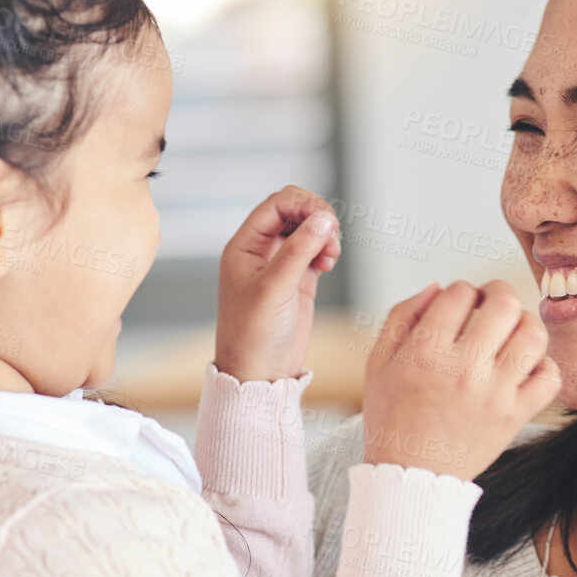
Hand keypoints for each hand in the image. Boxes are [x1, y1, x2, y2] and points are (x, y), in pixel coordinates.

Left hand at [213, 186, 340, 382]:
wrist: (260, 372)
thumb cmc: (253, 334)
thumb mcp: (274, 288)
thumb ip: (298, 250)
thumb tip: (323, 219)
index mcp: (245, 245)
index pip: (276, 205)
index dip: (303, 204)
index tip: (325, 218)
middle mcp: (262, 251)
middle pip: (294, 212)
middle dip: (317, 217)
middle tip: (331, 236)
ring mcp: (281, 265)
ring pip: (308, 230)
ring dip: (325, 234)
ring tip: (330, 255)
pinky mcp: (299, 280)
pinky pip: (316, 250)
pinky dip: (327, 249)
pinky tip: (329, 263)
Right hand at [361, 280, 559, 481]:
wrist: (409, 475)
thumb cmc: (392, 417)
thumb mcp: (378, 362)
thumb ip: (402, 316)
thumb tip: (437, 287)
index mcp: (425, 352)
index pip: (460, 292)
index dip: (461, 291)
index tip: (458, 305)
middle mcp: (463, 369)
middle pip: (504, 303)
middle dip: (499, 293)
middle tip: (492, 303)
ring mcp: (493, 394)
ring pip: (533, 334)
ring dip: (524, 323)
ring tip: (511, 332)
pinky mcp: (514, 416)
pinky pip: (550, 378)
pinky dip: (544, 366)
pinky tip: (525, 367)